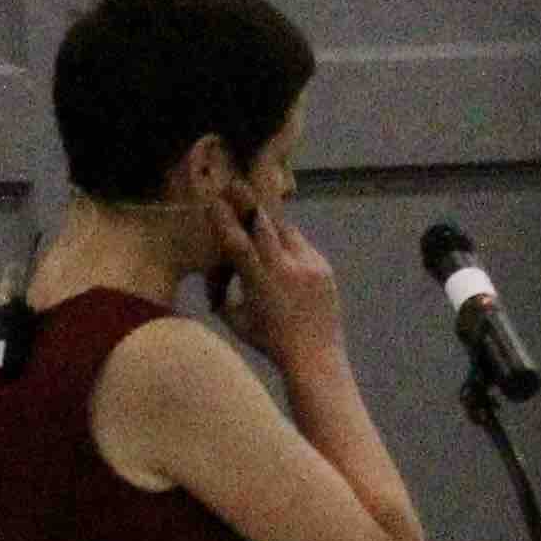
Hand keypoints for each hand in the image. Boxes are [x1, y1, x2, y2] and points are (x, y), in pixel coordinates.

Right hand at [217, 199, 344, 373]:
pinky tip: (282, 252)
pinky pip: (303, 246)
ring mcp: (310, 268)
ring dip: (271, 227)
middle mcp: (287, 271)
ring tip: (258, 220)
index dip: (226, 221)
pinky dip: (289, 245)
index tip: (215, 202)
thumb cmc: (269, 342)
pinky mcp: (325, 270)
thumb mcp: (236, 319)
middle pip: (267, 227)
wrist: (316, 356)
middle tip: (237, 184)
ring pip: (286, 233)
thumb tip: (217, 277)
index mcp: (261, 283)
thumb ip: (225, 293)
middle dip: (250, 204)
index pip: (239, 245)